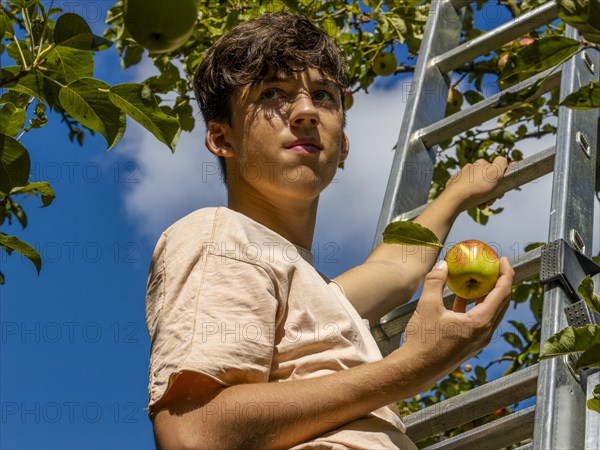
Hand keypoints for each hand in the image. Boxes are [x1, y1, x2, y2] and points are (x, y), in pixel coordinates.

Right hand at [399, 257, 513, 375]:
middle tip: (492, 266)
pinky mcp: (469, 344)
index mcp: (480, 323)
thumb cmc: (422, 341)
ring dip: (486, 294)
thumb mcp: (427, 306)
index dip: (505, 273)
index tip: (502, 259)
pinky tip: (460, 297)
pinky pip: (479, 320)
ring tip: (477, 278)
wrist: (415, 370)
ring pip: (490, 312)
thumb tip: (442, 265)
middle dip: (499, 282)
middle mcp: (484, 333)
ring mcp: (477, 340)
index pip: (502, 293)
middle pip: (501, 303)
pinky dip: (474, 306)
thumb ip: (436, 282)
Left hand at [444, 156, 508, 211]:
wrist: (455, 198)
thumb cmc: (476, 187)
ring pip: (478, 188)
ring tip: (482, 204)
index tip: (499, 191)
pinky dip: (473, 198)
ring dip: (483, 197)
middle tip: (490, 201)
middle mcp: (470, 168)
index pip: (495, 171)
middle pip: (486, 181)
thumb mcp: (494, 173)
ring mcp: (462, 177)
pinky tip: (474, 204)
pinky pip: (468, 192)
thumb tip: (502, 160)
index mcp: (480, 163)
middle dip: (491, 192)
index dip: (499, 182)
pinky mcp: (455, 186)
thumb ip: (501, 163)